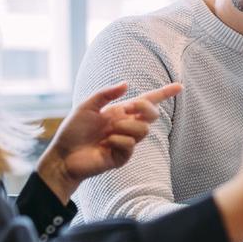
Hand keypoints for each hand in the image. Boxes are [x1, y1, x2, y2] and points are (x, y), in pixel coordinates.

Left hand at [36, 82, 181, 202]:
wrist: (63, 155)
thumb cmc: (73, 130)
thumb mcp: (87, 106)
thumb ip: (106, 94)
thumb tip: (127, 84)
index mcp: (119, 112)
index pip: (146, 102)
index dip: (163, 94)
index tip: (179, 86)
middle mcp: (126, 126)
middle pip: (152, 115)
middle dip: (145, 108)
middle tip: (129, 108)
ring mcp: (125, 142)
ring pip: (143, 130)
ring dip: (126, 126)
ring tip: (108, 132)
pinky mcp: (122, 157)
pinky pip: (130, 145)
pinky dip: (118, 140)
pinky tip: (106, 144)